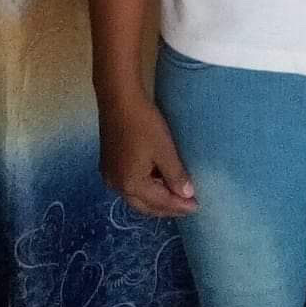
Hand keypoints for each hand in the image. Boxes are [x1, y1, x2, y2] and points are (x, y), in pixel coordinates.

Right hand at [98, 95, 199, 217]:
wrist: (118, 99)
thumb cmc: (144, 124)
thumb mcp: (164, 149)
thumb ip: (176, 175)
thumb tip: (187, 195)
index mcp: (130, 184)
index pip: (160, 202)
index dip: (179, 206)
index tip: (197, 206)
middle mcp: (116, 185)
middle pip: (145, 205)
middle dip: (166, 207)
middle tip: (186, 206)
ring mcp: (109, 175)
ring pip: (136, 196)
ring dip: (155, 199)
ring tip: (174, 195)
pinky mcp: (108, 163)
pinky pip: (129, 184)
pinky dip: (145, 188)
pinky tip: (156, 181)